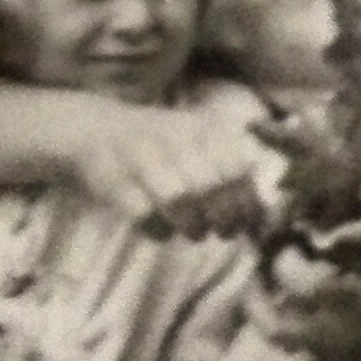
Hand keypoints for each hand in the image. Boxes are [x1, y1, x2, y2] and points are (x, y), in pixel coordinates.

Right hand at [68, 97, 271, 223]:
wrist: (94, 128)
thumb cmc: (160, 146)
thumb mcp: (199, 144)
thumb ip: (232, 172)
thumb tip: (266, 219)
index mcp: (202, 128)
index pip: (237, 168)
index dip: (246, 202)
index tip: (247, 223)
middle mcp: (174, 137)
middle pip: (210, 186)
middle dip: (222, 217)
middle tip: (222, 231)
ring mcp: (141, 156)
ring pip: (179, 198)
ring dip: (193, 225)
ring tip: (195, 232)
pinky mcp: (112, 180)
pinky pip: (143, 213)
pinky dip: (158, 230)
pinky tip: (162, 231)